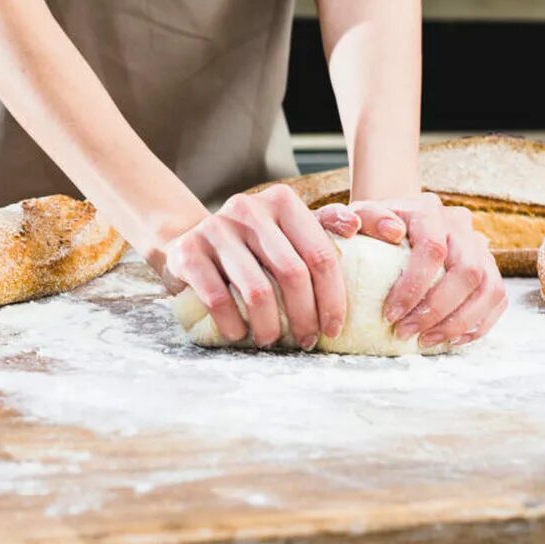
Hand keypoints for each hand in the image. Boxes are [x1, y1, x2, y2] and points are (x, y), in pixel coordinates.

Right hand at [160, 186, 358, 349]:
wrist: (189, 242)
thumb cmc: (252, 246)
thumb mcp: (287, 231)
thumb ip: (324, 228)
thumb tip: (357, 225)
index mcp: (281, 202)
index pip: (320, 254)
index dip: (332, 298)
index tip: (333, 328)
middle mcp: (248, 209)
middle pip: (292, 274)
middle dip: (304, 317)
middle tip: (305, 341)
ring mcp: (215, 229)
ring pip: (257, 291)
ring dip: (269, 327)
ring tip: (270, 340)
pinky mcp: (188, 252)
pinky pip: (219, 299)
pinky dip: (233, 325)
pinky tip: (239, 334)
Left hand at [349, 193, 507, 347]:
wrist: (397, 219)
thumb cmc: (374, 225)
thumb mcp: (359, 216)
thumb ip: (366, 218)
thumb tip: (392, 233)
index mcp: (429, 211)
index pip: (433, 249)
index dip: (414, 287)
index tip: (390, 314)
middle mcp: (461, 227)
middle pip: (467, 272)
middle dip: (437, 310)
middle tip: (405, 332)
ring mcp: (480, 247)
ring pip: (488, 289)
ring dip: (459, 323)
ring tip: (426, 341)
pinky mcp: (489, 267)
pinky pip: (497, 299)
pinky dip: (478, 324)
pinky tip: (451, 339)